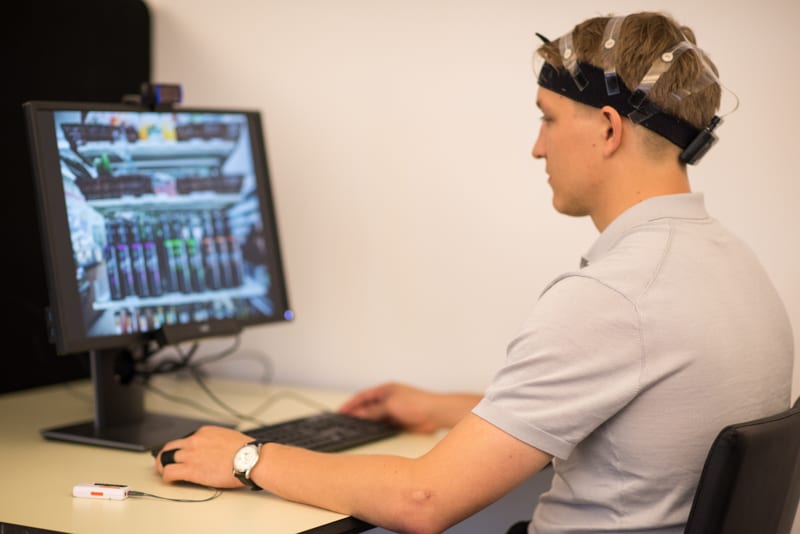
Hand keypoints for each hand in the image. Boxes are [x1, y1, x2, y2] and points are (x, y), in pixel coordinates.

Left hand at [154, 425, 251, 487]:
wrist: (250, 458)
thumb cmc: (246, 451)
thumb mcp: (229, 437)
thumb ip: (217, 441)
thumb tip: (217, 449)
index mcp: (205, 432)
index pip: (185, 439)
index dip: (180, 448)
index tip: (180, 454)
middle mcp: (195, 441)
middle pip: (170, 447)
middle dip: (165, 455)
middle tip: (163, 462)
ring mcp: (191, 455)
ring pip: (165, 458)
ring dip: (162, 466)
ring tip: (163, 472)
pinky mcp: (190, 469)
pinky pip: (169, 472)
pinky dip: (166, 477)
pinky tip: (170, 481)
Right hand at [339, 382, 454, 432]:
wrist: (435, 414)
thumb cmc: (416, 403)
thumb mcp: (390, 405)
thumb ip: (374, 410)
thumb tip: (359, 414)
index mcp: (385, 390)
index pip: (363, 396)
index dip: (351, 403)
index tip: (341, 411)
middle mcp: (388, 399)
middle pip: (367, 407)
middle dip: (356, 413)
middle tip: (344, 421)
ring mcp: (393, 410)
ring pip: (375, 417)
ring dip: (366, 422)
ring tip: (353, 428)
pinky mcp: (398, 421)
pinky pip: (383, 425)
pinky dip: (375, 428)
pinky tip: (369, 433)